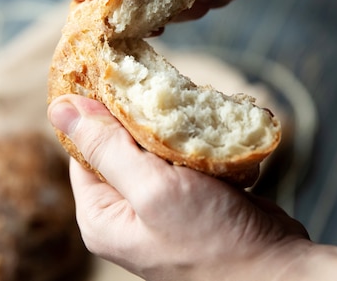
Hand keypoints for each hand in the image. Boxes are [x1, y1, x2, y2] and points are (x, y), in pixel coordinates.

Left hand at [48, 94, 310, 280]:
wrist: (277, 272)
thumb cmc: (213, 241)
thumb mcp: (153, 191)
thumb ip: (107, 148)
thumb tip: (59, 107)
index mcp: (101, 213)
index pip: (83, 146)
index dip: (98, 110)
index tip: (119, 76)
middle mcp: (124, 209)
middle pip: (120, 143)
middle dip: (144, 118)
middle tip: (170, 99)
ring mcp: (158, 204)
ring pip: (155, 145)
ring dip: (176, 129)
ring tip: (197, 120)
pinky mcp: (190, 198)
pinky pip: (183, 157)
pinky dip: (198, 144)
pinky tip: (214, 138)